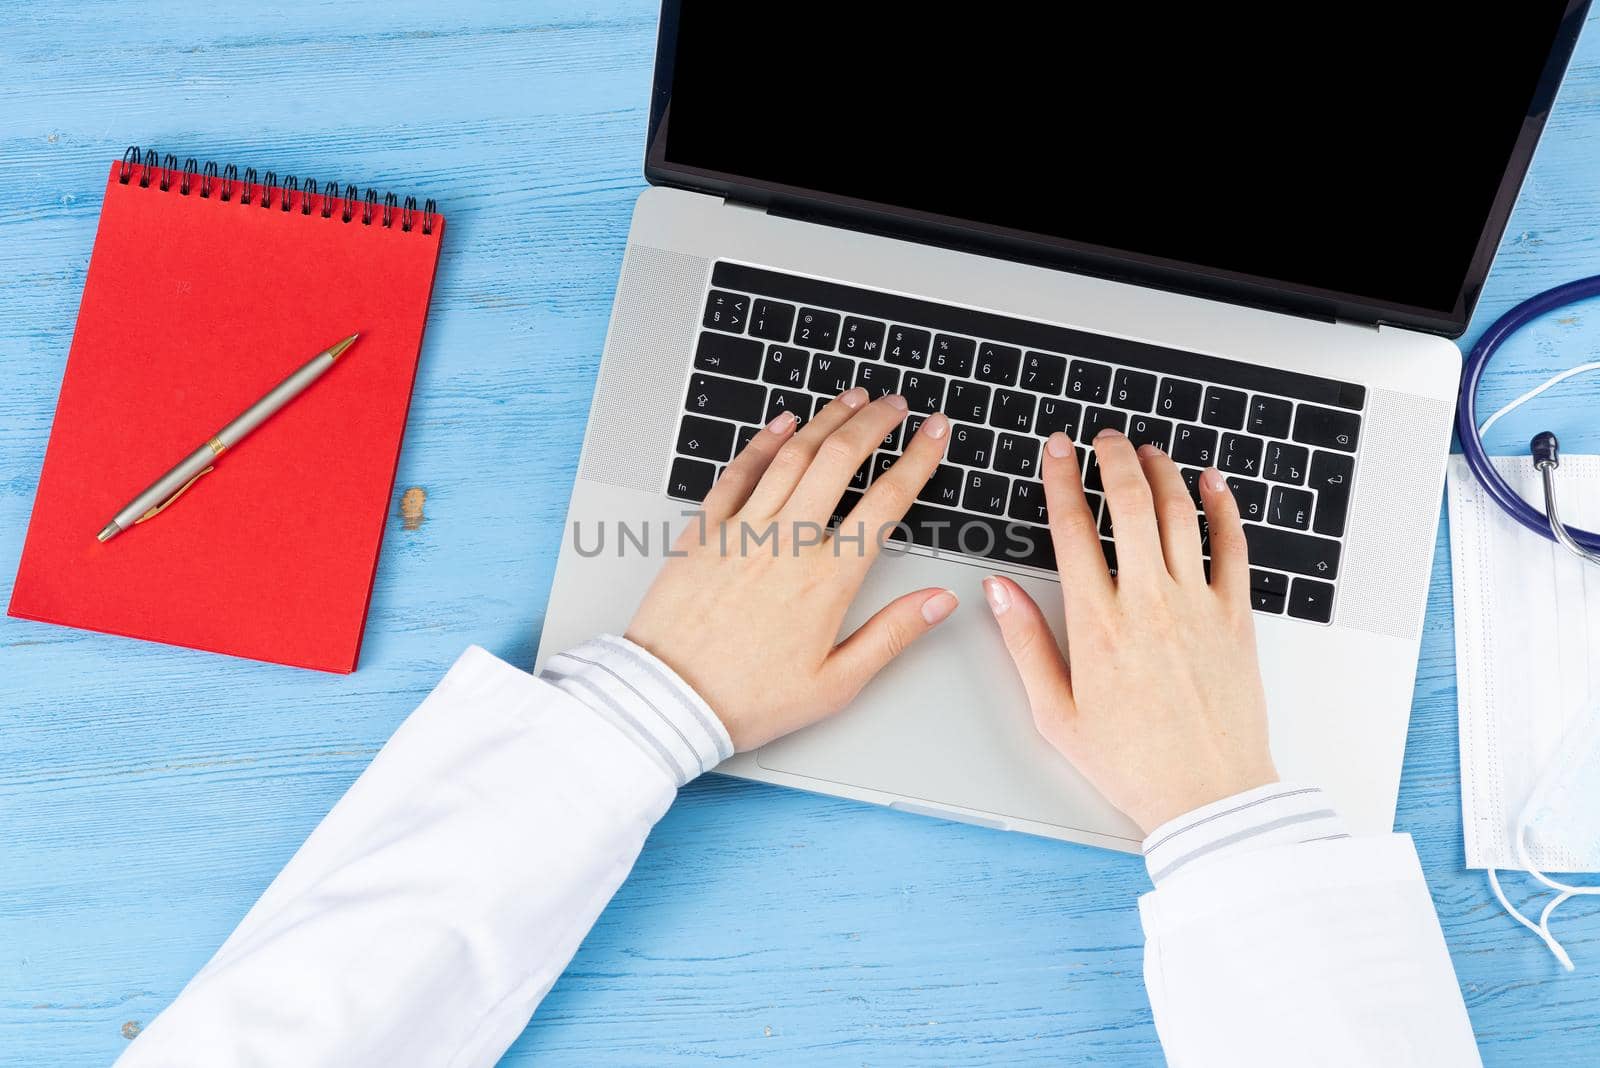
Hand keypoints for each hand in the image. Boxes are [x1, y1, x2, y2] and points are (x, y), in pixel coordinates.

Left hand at [627, 388, 957, 750]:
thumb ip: (892, 635)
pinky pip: (738, 472)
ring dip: (827, 420)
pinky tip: (783, 422)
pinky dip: (763, 441)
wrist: (668, 701)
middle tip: (896, 405)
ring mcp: (742, 531)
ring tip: (852, 400)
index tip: (934, 433)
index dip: (918, 460)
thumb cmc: (749, 700)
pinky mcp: (704, 532)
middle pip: (840, 461)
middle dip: (875, 424)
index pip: (887, 503)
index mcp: (827, 580)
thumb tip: (938, 602)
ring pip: (792, 455)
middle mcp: (787, 543)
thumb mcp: (835, 684)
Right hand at [984, 429, 1276, 833]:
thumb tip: (997, 591)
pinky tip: (1212, 485)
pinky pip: (1233, 547)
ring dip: (1162, 473)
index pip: (1072, 530)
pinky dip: (1223, 508)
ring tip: (1147, 452)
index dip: (1062, 480)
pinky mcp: (1235, 617)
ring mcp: (1196, 606)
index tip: (1057, 451)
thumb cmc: (1131, 763)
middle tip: (1103, 440)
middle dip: (1112, 460)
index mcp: (1097, 625)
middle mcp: (1148, 603)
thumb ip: (1025, 644)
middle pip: (1129, 505)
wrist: (1209, 796)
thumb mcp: (1055, 713)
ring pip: (1179, 515)